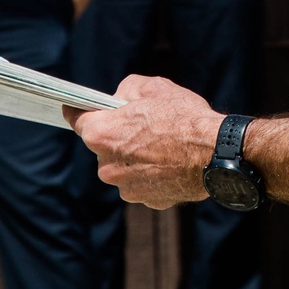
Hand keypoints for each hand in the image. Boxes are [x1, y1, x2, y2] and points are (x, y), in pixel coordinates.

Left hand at [65, 74, 221, 208]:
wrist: (215, 152)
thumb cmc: (183, 117)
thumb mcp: (152, 87)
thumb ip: (126, 90)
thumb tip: (119, 100)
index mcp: (102, 135)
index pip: (77, 120)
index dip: (76, 110)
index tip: (74, 107)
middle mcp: (107, 166)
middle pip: (103, 146)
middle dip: (117, 135)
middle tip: (142, 124)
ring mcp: (126, 188)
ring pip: (123, 167)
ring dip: (135, 157)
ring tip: (161, 144)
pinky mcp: (146, 201)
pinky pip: (142, 182)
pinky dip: (151, 173)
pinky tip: (171, 161)